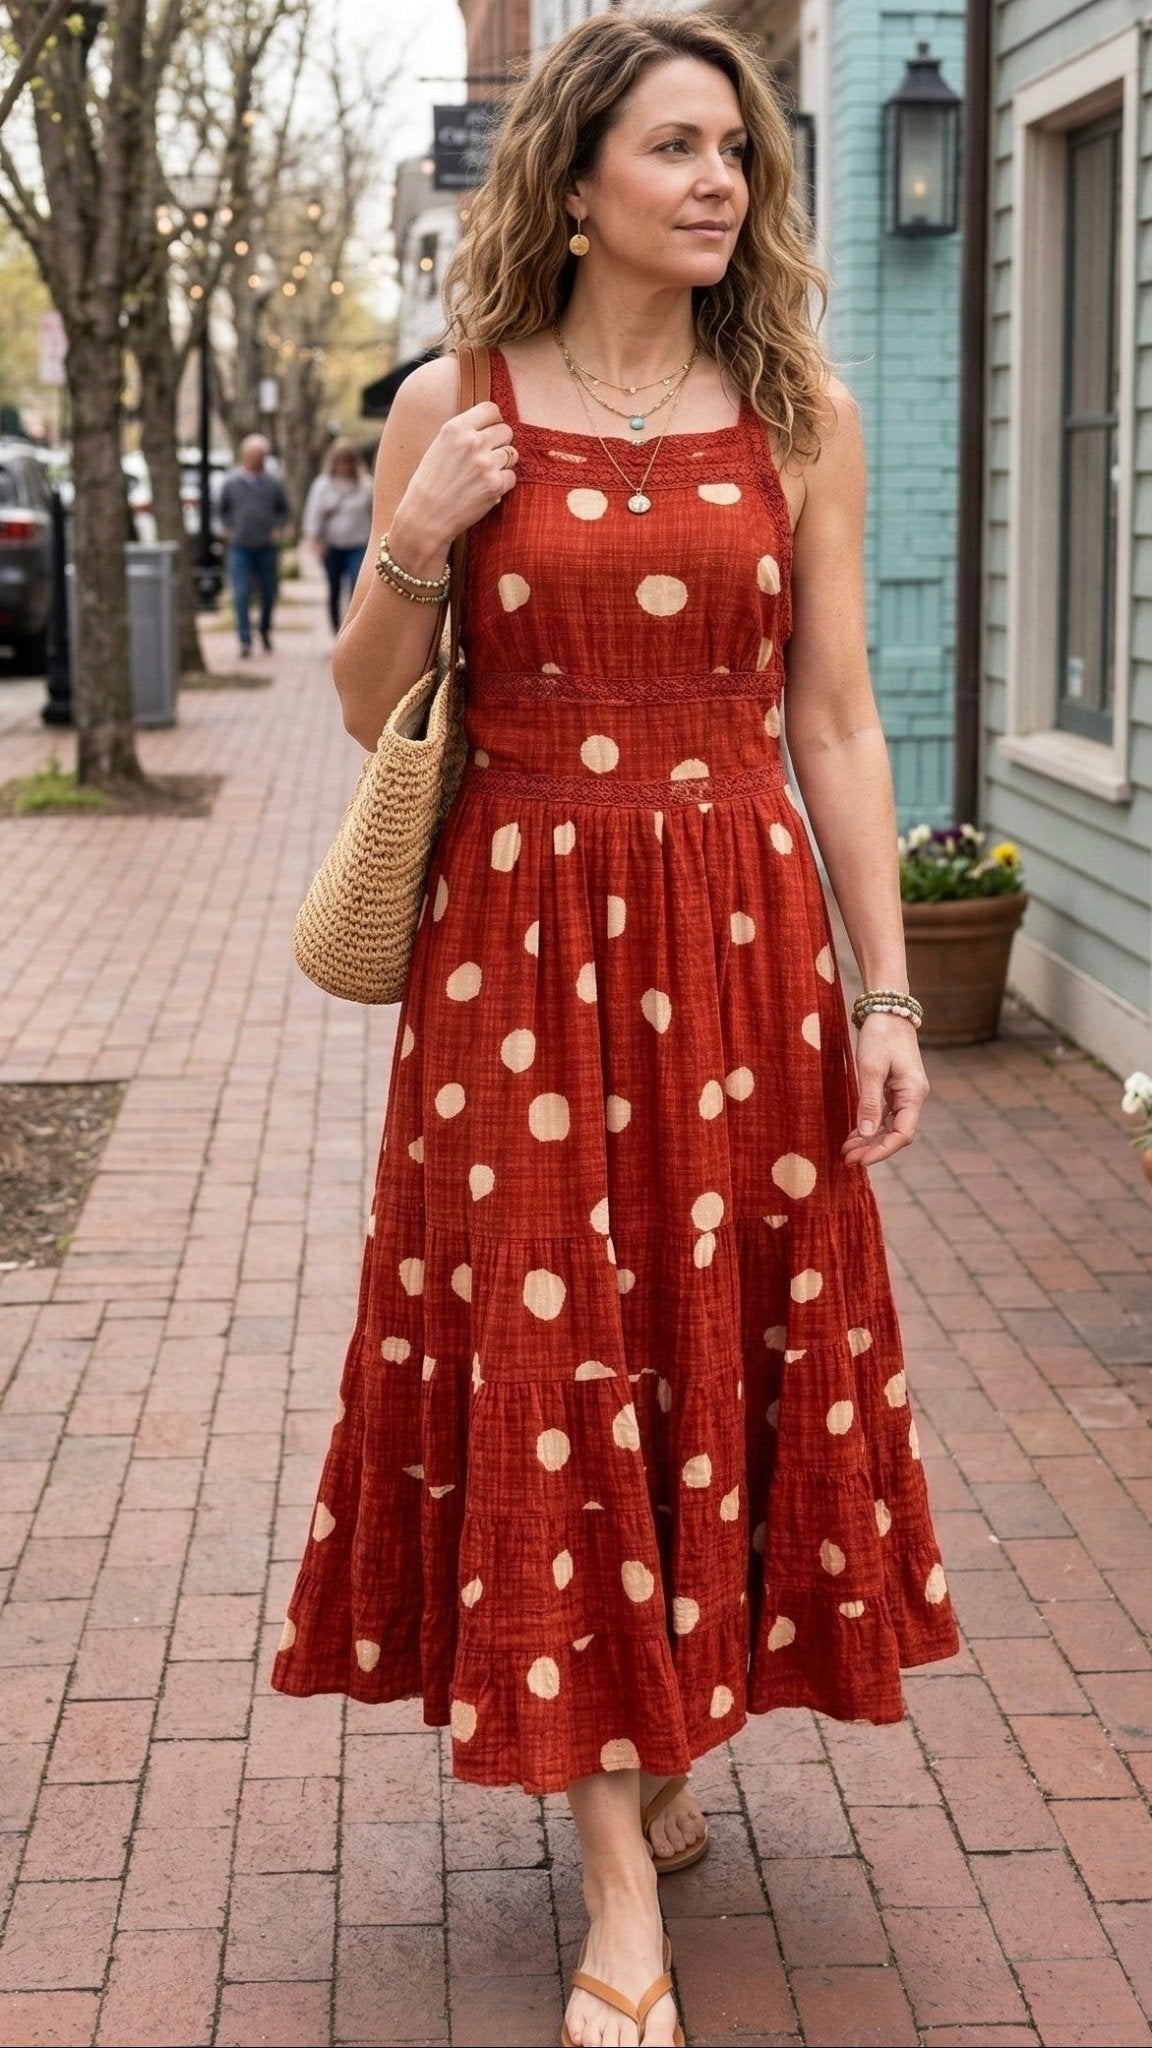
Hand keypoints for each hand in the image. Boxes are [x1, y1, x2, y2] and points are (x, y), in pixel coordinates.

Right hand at [392, 400, 517, 558]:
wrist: (425, 517)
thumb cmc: (430, 483)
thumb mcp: (440, 446)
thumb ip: (464, 432)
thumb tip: (491, 423)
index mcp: (456, 428)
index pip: (491, 409)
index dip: (493, 421)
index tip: (489, 431)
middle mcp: (472, 442)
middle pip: (506, 431)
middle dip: (500, 443)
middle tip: (486, 457)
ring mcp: (486, 464)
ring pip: (512, 454)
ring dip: (502, 464)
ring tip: (483, 475)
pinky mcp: (495, 485)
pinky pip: (512, 476)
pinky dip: (503, 483)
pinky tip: (485, 489)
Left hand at [841, 1013, 927, 1167]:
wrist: (888, 1009)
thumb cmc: (881, 1035)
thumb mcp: (871, 1068)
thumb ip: (869, 1101)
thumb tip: (867, 1132)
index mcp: (914, 1094)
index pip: (902, 1134)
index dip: (882, 1151)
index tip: (860, 1161)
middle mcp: (913, 1097)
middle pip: (896, 1134)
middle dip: (872, 1149)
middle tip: (847, 1160)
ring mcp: (905, 1093)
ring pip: (889, 1126)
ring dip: (869, 1140)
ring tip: (846, 1151)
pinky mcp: (895, 1088)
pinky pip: (885, 1115)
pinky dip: (870, 1126)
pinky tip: (853, 1135)